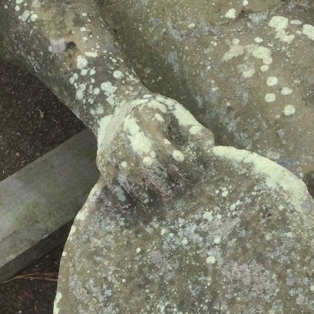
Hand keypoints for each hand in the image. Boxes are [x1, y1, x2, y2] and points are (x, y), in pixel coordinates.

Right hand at [95, 94, 213, 205]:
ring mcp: (113, 150)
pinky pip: (113, 186)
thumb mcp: (173, 110)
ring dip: (148, 195)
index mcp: (147, 118)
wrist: (116, 107)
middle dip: (165, 182)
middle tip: (177, 191)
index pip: (163, 145)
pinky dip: (126, 200)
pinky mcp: (104, 163)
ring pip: (130, 179)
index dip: (179, 162)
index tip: (192, 172)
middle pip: (146, 165)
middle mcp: (127, 134)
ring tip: (161, 200)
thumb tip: (210, 146)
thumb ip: (192, 128)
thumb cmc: (154, 112)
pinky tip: (139, 205)